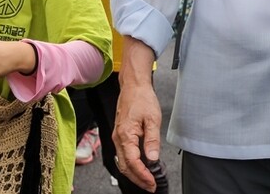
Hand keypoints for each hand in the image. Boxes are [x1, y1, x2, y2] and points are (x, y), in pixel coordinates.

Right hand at [113, 38, 160, 192]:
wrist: (133, 86)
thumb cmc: (142, 99)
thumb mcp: (152, 118)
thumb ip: (152, 140)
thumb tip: (152, 158)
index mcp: (125, 135)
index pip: (132, 162)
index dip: (142, 175)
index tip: (152, 182)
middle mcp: (118, 139)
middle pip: (125, 167)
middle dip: (138, 179)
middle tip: (150, 186)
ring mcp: (117, 138)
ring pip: (122, 162)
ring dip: (134, 173)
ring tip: (147, 180)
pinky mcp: (120, 135)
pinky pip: (123, 155)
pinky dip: (131, 165)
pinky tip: (140, 167)